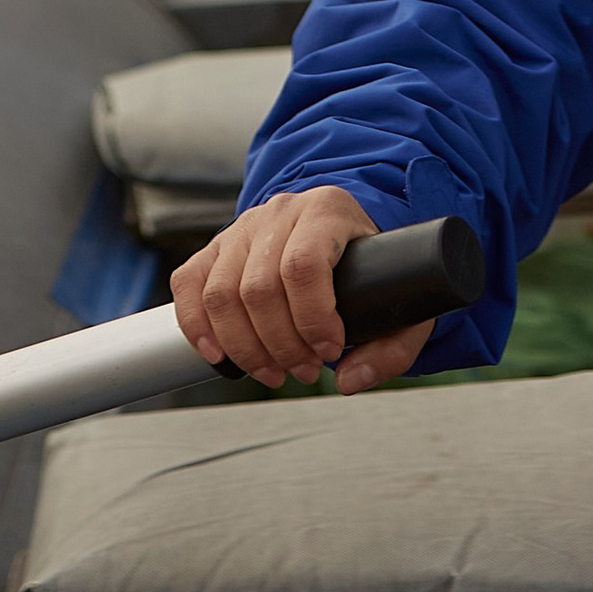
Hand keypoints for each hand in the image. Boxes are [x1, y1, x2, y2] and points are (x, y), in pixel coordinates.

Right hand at [171, 188, 437, 394]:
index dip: (313, 319)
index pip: (304, 266)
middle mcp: (280, 212)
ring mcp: (243, 228)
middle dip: (281, 345)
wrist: (345, 231)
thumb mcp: (403, 301)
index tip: (330, 349)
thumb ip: (391, 348)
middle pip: (259, 287)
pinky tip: (219, 355)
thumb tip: (349, 381)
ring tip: (274, 371)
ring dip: (244, 347)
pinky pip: (189, 285)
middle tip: (305, 371)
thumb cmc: (373, 265)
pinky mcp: (216, 248)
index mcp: (327, 210)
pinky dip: (197, 327)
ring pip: (221, 293)